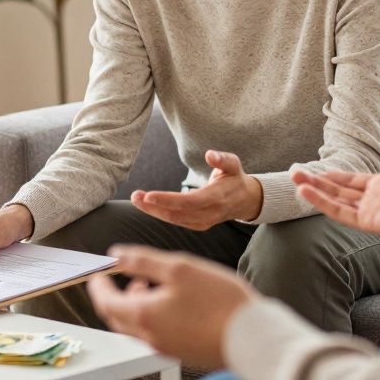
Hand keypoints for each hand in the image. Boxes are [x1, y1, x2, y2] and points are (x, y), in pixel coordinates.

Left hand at [87, 245, 257, 368]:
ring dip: (135, 305)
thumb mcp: (179, 268)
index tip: (97, 275)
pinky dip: (152, 316)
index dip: (98, 287)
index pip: (105, 303)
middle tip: (120, 279)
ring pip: (137, 326)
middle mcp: (150, 336)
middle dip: (114, 297)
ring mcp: (166, 347)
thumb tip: (117, 255)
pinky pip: (155, 333)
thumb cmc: (220, 302)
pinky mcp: (181, 351)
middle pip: (118, 317)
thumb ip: (143, 260)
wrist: (252, 337)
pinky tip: (171, 302)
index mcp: (143, 315)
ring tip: (150, 285)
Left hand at [130, 150, 262, 229]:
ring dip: (153, 211)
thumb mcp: (233, 164)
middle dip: (154, 207)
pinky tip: (147, 205)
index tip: (149, 195)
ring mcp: (204, 222)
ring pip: (174, 220)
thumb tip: (210, 154)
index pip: (189, 202)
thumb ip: (222, 159)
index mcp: (217, 197)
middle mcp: (210, 213)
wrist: (245, 200)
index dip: (167, 200)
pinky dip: (160, 214)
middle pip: (177, 214)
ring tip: (136, 198)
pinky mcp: (199, 225)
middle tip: (135, 196)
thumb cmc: (235, 177)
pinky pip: (177, 221)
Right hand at [293, 121, 379, 242]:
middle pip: (339, 192)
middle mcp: (377, 200)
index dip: (333, 176)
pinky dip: (322, 203)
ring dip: (314, 191)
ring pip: (336, 202)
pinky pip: (341, 213)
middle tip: (294, 173)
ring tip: (294, 180)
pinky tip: (307, 191)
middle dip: (316, 182)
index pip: (352, 182)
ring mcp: (373, 212)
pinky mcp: (371, 222)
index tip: (314, 169)